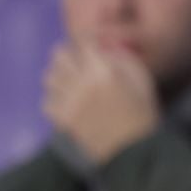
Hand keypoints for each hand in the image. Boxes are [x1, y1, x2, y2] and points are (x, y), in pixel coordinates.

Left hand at [42, 41, 161, 164]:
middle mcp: (81, 82)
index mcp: (103, 71)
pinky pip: (47, 101)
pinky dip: (55, 99)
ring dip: (60, 75)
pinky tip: (68, 103)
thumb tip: (106, 48)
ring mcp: (69, 101)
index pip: (84, 41)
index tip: (91, 41)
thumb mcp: (143, 81)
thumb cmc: (143, 115)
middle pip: (59, 54)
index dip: (87, 38)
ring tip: (72, 82)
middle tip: (79, 61)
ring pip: (49, 76)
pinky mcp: (62, 119)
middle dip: (70, 54)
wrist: (134, 153)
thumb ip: (124, 59)